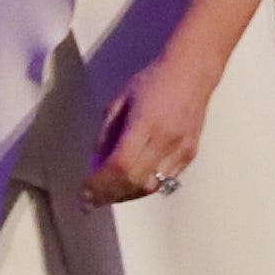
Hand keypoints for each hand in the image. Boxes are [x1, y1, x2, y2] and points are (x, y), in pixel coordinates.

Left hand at [81, 53, 212, 207]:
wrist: (192, 73)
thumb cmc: (153, 82)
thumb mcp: (118, 102)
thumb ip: (105, 135)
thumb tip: (95, 166)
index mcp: (145, 124)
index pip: (119, 165)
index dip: (99, 184)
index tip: (83, 194)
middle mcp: (165, 140)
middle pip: (134, 181)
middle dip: (108, 195)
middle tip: (90, 200)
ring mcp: (181, 149)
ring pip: (150, 186)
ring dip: (125, 195)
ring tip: (107, 195)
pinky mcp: (190, 154)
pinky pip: (165, 181)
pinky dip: (144, 187)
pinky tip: (129, 185)